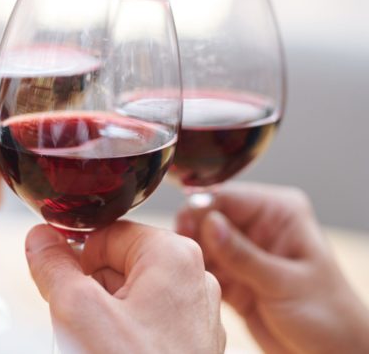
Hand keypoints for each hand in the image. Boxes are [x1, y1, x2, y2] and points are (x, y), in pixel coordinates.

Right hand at [25, 221, 224, 353]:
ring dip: (104, 313)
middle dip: (91, 287)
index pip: (107, 232)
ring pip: (130, 294)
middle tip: (82, 320)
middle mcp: (194, 278)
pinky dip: (124, 333)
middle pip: (119, 263)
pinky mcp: (191, 342)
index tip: (62, 279)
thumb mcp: (78, 311)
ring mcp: (195, 314)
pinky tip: (113, 353)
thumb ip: (53, 266)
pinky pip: (146, 321)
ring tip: (98, 343)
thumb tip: (39, 236)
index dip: (78, 256)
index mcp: (174, 255)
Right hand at [177, 182, 368, 353]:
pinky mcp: (232, 276)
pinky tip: (193, 283)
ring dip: (193, 256)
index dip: (202, 208)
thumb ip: (243, 254)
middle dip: (193, 233)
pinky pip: (204, 268)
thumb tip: (208, 223)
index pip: (228, 197)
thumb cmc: (329, 315)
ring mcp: (243, 251)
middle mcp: (258, 226)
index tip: (184, 226)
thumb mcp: (285, 282)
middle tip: (183, 251)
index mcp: (279, 212)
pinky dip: (196, 275)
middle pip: (208, 217)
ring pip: (202, 243)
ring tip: (186, 270)